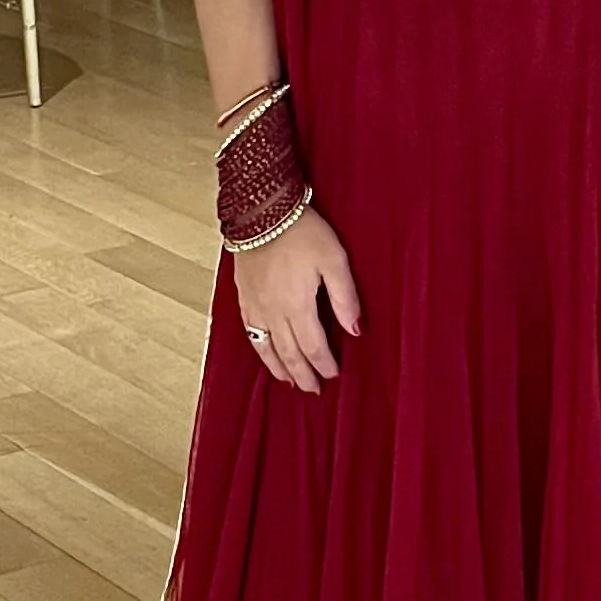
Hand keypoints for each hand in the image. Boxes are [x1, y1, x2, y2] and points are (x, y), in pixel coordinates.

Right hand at [234, 207, 360, 392]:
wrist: (261, 211)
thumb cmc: (302, 231)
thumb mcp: (334, 260)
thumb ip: (345, 297)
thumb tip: (356, 330)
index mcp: (298, 305)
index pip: (314, 346)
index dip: (324, 364)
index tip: (334, 374)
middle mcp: (274, 312)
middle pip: (290, 353)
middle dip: (304, 374)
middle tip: (314, 390)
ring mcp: (255, 306)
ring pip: (267, 348)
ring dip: (280, 368)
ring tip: (290, 382)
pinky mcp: (243, 297)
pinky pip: (251, 332)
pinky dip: (260, 349)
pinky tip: (265, 353)